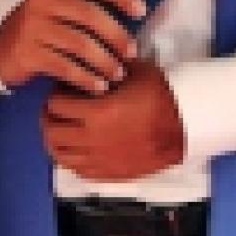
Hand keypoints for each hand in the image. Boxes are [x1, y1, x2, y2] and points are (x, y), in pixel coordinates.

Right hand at [0, 0, 145, 93]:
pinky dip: (86, 78)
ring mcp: (33, 26)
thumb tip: (133, 12)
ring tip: (117, 74)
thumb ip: (86, 2)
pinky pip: (66, 67)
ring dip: (104, 61)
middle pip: (90, 15)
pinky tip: (98, 86)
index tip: (141, 11)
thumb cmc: (40, 26)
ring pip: (80, 44)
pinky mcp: (28, 53)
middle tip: (132, 52)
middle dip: (116, 35)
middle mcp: (43, 0)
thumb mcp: (57, 5)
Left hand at [41, 59, 184, 180]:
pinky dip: (71, 159)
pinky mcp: (110, 174)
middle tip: (54, 109)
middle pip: (51, 131)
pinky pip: (78, 171)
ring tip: (60, 129)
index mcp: (96, 113)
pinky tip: (76, 149)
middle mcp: (93, 140)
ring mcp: (101, 160)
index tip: (61, 90)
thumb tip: (91, 61)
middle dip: (49, 117)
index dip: (55, 94)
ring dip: (55, 140)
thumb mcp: (134, 71)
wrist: (186, 127)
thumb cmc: (163, 97)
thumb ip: (108, 66)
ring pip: (60, 155)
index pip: (56, 105)